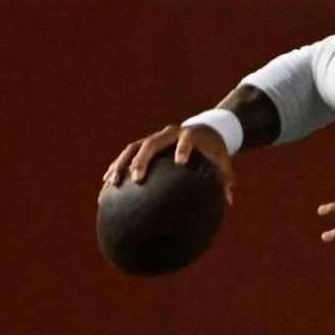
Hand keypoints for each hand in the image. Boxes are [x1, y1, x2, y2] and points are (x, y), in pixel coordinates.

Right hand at [100, 123, 235, 205]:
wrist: (202, 132)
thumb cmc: (213, 153)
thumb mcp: (221, 163)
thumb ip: (224, 179)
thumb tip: (227, 202)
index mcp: (189, 135)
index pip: (186, 140)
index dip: (183, 148)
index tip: (181, 162)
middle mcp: (168, 134)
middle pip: (151, 143)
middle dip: (142, 159)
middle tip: (136, 178)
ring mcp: (153, 138)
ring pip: (133, 147)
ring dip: (121, 164)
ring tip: (112, 182)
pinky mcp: (143, 145)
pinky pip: (127, 155)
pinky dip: (117, 167)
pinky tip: (106, 185)